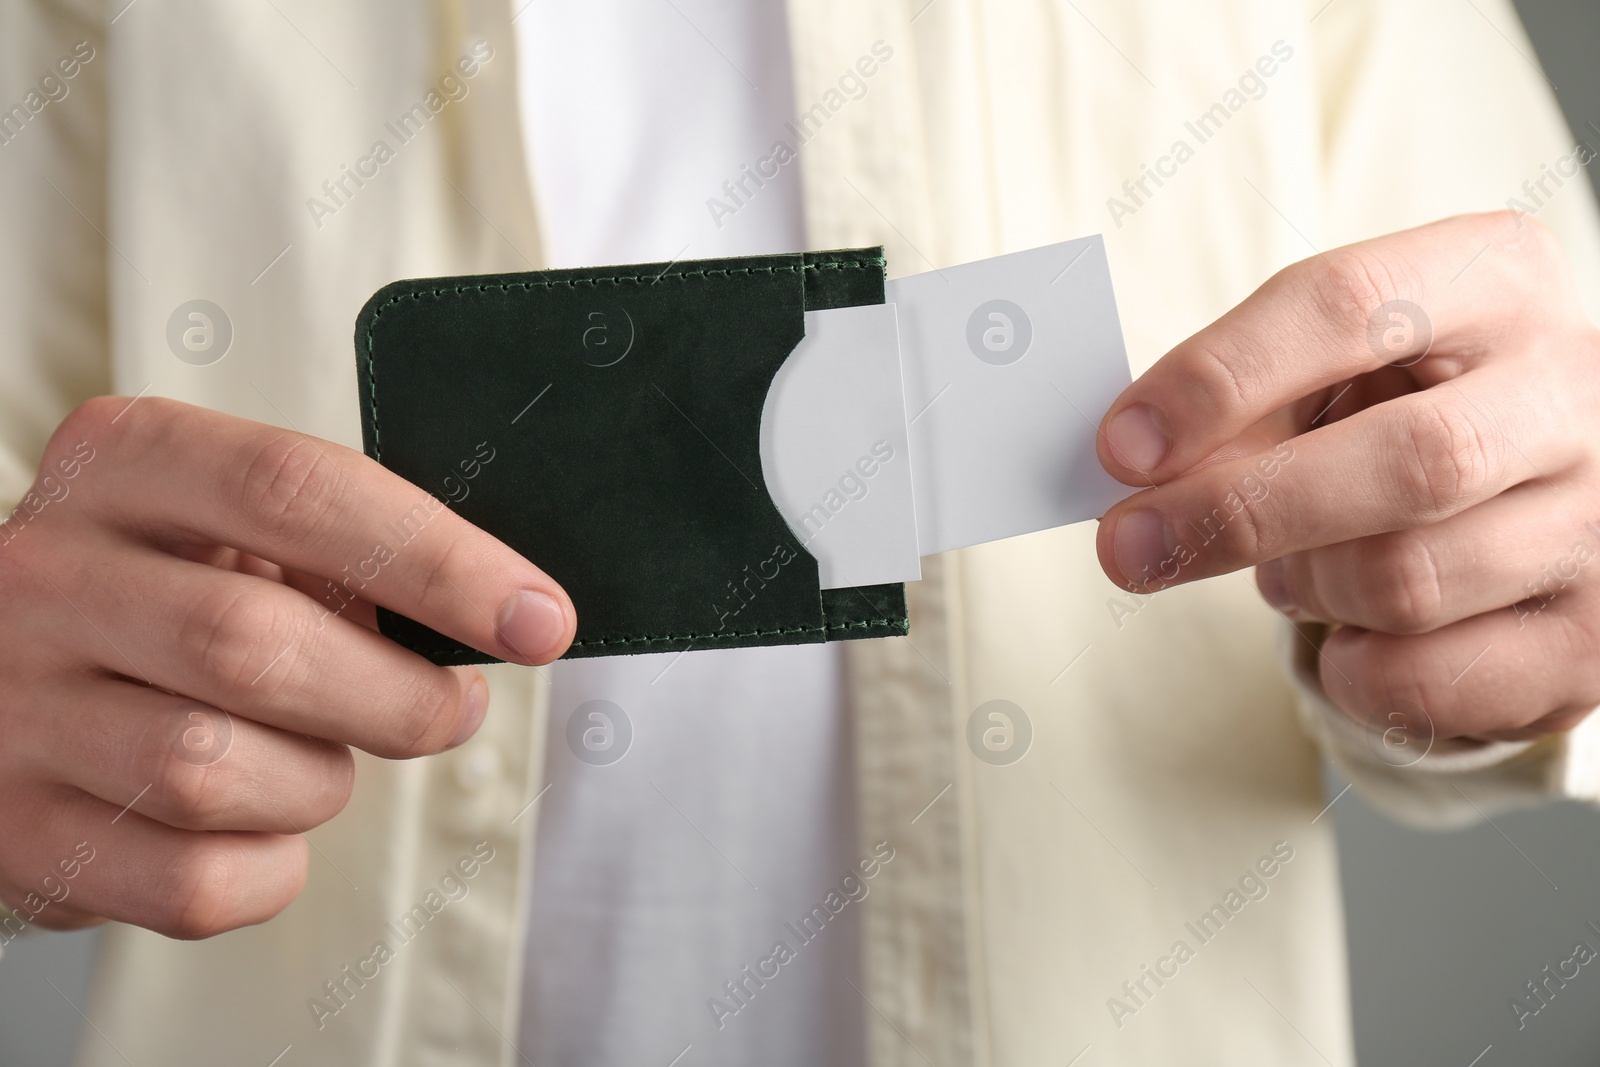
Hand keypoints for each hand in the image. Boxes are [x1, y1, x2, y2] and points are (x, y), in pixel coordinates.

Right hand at [0, 398, 574, 937]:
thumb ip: (344, 554)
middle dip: (397, 697)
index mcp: (123, 462)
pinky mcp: (19, 838)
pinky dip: (272, 866)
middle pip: (255, 643)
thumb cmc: (164, 595)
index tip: (539, 619)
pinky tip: (258, 823)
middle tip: (449, 708)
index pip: (295, 489)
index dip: (439, 561)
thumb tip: (499, 619)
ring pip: (216, 772)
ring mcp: (16, 710)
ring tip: (313, 754)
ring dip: (318, 781)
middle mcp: (45, 575)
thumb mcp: (232, 532)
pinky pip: (196, 881)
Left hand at [1095, 212, 1599, 744]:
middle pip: (1409, 461)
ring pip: (1410, 579)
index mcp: (1498, 279)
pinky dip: (1351, 669)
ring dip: (1304, 586)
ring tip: (1290, 569)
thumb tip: (1132, 466)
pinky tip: (1351, 632)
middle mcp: (1577, 388)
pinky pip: (1429, 679)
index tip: (1122, 447)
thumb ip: (1238, 407)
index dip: (1219, 380)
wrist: (1536, 490)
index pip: (1348, 305)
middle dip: (1241, 512)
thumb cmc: (1398, 411)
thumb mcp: (1330, 374)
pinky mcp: (1592, 640)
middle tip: (1130, 546)